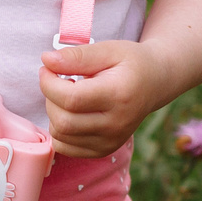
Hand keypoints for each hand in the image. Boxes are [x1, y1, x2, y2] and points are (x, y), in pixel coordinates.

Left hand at [36, 38, 170, 159]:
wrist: (155, 83)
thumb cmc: (131, 63)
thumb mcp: (108, 49)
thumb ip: (77, 56)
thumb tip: (46, 60)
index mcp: (118, 96)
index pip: (70, 99)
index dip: (49, 83)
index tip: (47, 69)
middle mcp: (116, 124)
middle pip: (63, 121)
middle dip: (49, 98)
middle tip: (57, 81)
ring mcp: (111, 141)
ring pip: (61, 136)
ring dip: (53, 113)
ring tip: (68, 95)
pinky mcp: (104, 150)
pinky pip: (66, 148)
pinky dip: (59, 130)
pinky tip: (71, 112)